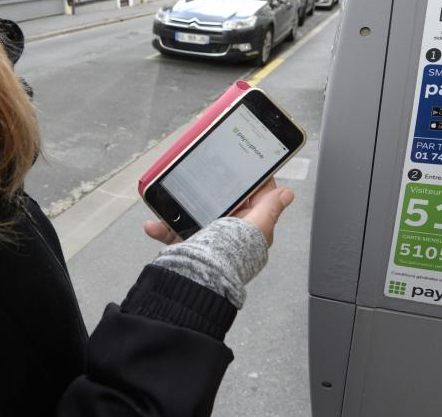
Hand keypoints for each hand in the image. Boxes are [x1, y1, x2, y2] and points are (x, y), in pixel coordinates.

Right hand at [143, 177, 294, 245]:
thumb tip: (287, 194)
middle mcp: (229, 232)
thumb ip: (270, 207)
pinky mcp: (188, 246)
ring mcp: (208, 238)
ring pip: (194, 215)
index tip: (241, 163)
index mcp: (249, 225)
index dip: (249, 179)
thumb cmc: (233, 255)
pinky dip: (162, 228)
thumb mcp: (257, 224)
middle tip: (201, 175)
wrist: (205, 277)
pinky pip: (173, 233)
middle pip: (221, 202)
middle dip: (208, 190)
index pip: (254, 196)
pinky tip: (153, 223)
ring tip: (173, 198)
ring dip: (181, 207)